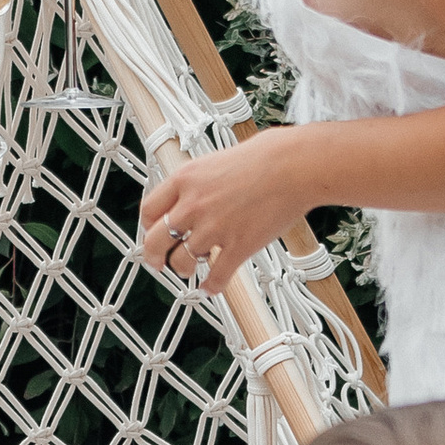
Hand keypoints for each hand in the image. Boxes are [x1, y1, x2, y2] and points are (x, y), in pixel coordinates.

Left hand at [137, 129, 315, 294]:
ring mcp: (214, 228)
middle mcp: (193, 205)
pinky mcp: (238, 247)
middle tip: (158, 264)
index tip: (153, 232)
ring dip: (184, 270)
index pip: (149, 209)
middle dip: (154, 257)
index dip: (147, 226)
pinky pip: (216, 277)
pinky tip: (209, 288)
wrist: (296, 165)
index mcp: (185, 179)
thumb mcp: (217, 159)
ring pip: (182, 262)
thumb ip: (199, 182)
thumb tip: (194, 195)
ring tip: (189, 270)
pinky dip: (210, 287)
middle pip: (156, 241)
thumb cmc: (266, 156)